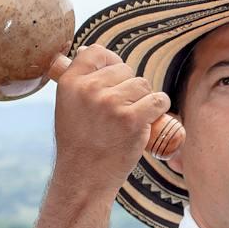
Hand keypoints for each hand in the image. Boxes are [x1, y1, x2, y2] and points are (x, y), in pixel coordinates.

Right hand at [51, 45, 173, 199]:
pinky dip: (161, 107)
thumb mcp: (67, 105)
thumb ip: (79, 81)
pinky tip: (153, 117)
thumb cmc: (79, 142)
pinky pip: (158, 100)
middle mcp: (89, 89)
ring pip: (143, 85)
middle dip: (129, 86)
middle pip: (125, 70)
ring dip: (145, 99)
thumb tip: (89, 51)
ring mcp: (111, 103)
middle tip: (121, 111)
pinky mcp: (132, 119)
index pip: (97, 52)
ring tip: (133, 118)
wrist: (84, 176)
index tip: (116, 76)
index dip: (111, 61)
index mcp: (70, 82)